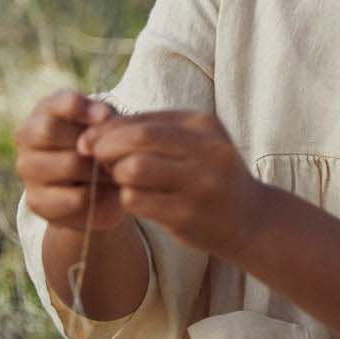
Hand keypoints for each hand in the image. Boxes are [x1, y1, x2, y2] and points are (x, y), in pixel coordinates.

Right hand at [14, 89, 125, 231]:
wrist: (95, 189)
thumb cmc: (100, 146)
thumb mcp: (104, 125)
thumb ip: (103, 115)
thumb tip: (103, 116)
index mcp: (45, 110)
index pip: (58, 101)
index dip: (82, 107)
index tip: (106, 117)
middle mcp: (27, 136)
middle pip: (52, 130)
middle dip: (90, 142)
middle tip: (117, 152)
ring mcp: (27, 169)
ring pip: (69, 164)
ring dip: (99, 170)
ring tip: (116, 172)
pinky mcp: (36, 200)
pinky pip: (74, 197)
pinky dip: (96, 195)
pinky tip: (106, 191)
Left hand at [75, 110, 265, 256]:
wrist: (249, 218)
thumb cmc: (209, 175)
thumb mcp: (193, 142)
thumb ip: (151, 131)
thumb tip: (95, 132)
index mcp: (204, 125)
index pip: (143, 120)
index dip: (107, 130)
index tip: (90, 141)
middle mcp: (207, 150)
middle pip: (138, 139)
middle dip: (107, 148)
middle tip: (98, 159)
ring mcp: (200, 184)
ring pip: (133, 169)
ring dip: (116, 175)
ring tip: (121, 180)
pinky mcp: (188, 214)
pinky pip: (137, 200)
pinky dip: (127, 198)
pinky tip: (136, 199)